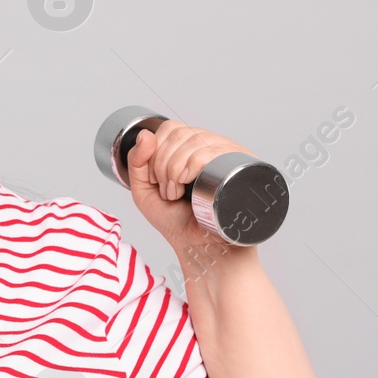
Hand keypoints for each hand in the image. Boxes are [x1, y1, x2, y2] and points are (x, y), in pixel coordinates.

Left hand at [124, 119, 255, 261]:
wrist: (200, 249)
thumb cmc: (177, 222)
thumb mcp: (144, 191)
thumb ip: (136, 162)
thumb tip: (145, 133)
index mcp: (193, 149)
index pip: (171, 129)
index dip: (155, 150)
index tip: (155, 180)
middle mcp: (213, 148)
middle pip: (180, 133)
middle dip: (161, 164)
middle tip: (167, 191)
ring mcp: (228, 157)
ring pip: (193, 141)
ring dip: (173, 170)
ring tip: (177, 194)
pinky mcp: (241, 169)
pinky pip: (209, 153)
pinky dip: (189, 168)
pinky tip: (187, 188)